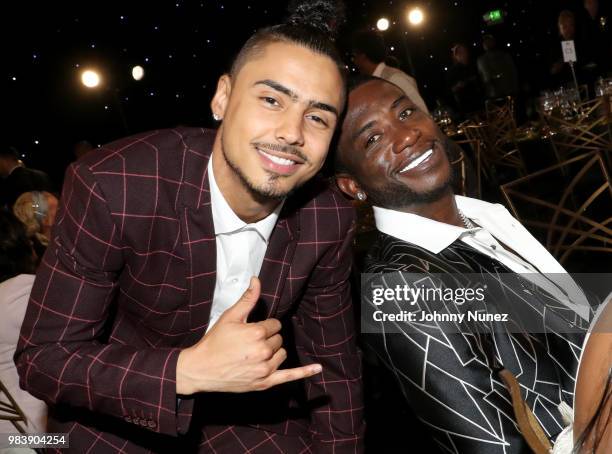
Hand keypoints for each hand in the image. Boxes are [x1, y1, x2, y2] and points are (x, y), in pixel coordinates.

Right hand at [176, 277, 321, 394]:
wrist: (201, 368)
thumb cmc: (215, 342)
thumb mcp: (230, 317)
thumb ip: (248, 299)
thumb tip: (257, 280)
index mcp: (256, 333)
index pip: (275, 324)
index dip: (265, 326)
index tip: (252, 330)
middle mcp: (263, 351)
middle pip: (278, 339)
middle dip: (267, 338)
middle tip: (248, 343)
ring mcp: (265, 369)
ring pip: (282, 353)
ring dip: (273, 352)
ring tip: (254, 354)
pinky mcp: (264, 382)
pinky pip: (289, 376)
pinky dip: (304, 372)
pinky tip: (317, 369)